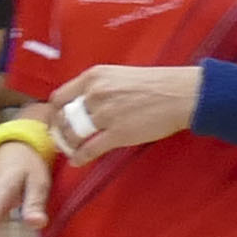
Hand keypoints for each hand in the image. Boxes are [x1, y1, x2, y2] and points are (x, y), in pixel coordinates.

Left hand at [43, 66, 200, 161]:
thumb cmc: (155, 84)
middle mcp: (95, 94)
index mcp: (94, 77)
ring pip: (73, 134)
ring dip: (68, 145)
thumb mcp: (119, 75)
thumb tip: (83, 103)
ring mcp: (105, 114)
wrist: (180, 94)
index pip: (60, 97)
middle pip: (63, 118)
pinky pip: (90, 149)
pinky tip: (78, 161)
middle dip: (60, 131)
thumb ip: (98, 87)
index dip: (56, 112)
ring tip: (69, 150)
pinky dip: (80, 157)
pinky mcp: (118, 134)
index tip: (57, 120)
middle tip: (61, 139)